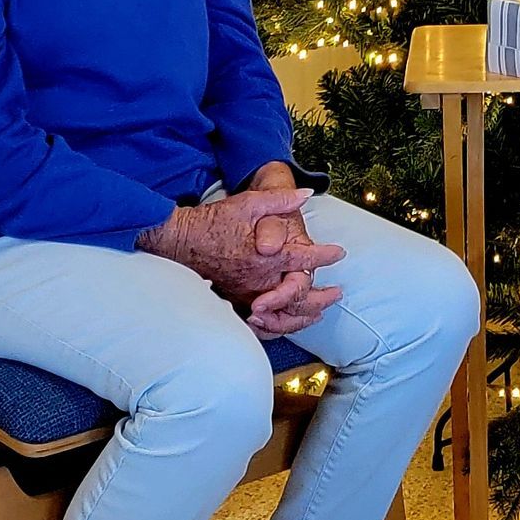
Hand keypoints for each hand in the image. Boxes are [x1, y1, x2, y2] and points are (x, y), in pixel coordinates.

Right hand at [140, 182, 343, 314]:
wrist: (181, 240)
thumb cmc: (215, 220)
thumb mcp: (248, 203)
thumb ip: (280, 199)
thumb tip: (306, 194)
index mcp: (266, 255)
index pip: (304, 258)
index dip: (324, 256)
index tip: (339, 253)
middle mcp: (259, 279)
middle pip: (298, 295)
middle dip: (321, 297)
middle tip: (338, 293)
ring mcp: (247, 293)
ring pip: (282, 314)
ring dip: (304, 315)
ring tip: (321, 313)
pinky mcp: (236, 300)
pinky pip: (262, 321)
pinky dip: (279, 325)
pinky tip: (289, 323)